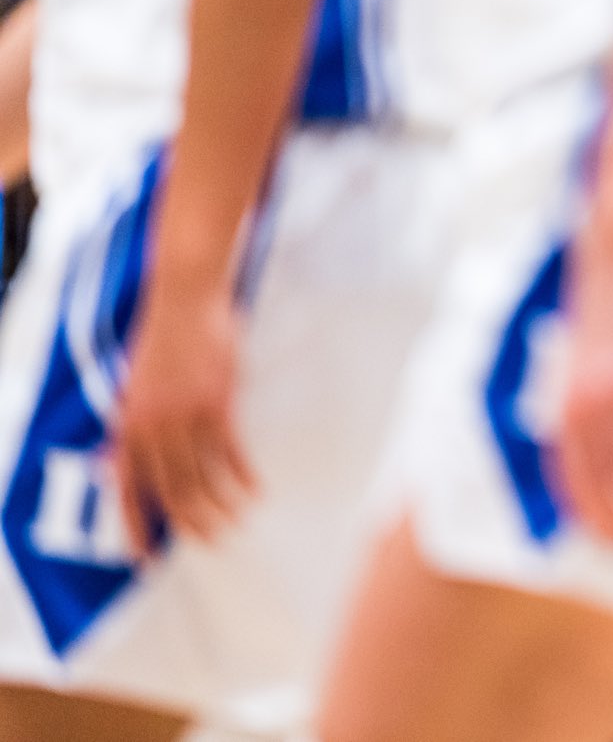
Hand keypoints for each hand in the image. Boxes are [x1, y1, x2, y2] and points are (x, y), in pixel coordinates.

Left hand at [112, 284, 256, 553]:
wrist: (184, 300)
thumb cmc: (160, 343)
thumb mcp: (131, 390)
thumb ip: (128, 428)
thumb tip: (112, 463)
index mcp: (127, 426)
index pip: (127, 491)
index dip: (135, 527)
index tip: (145, 559)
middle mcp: (152, 427)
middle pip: (171, 490)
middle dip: (190, 523)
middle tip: (210, 543)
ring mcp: (186, 415)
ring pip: (202, 476)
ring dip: (219, 505)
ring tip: (234, 524)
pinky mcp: (217, 402)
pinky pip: (231, 450)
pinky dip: (242, 475)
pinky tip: (254, 491)